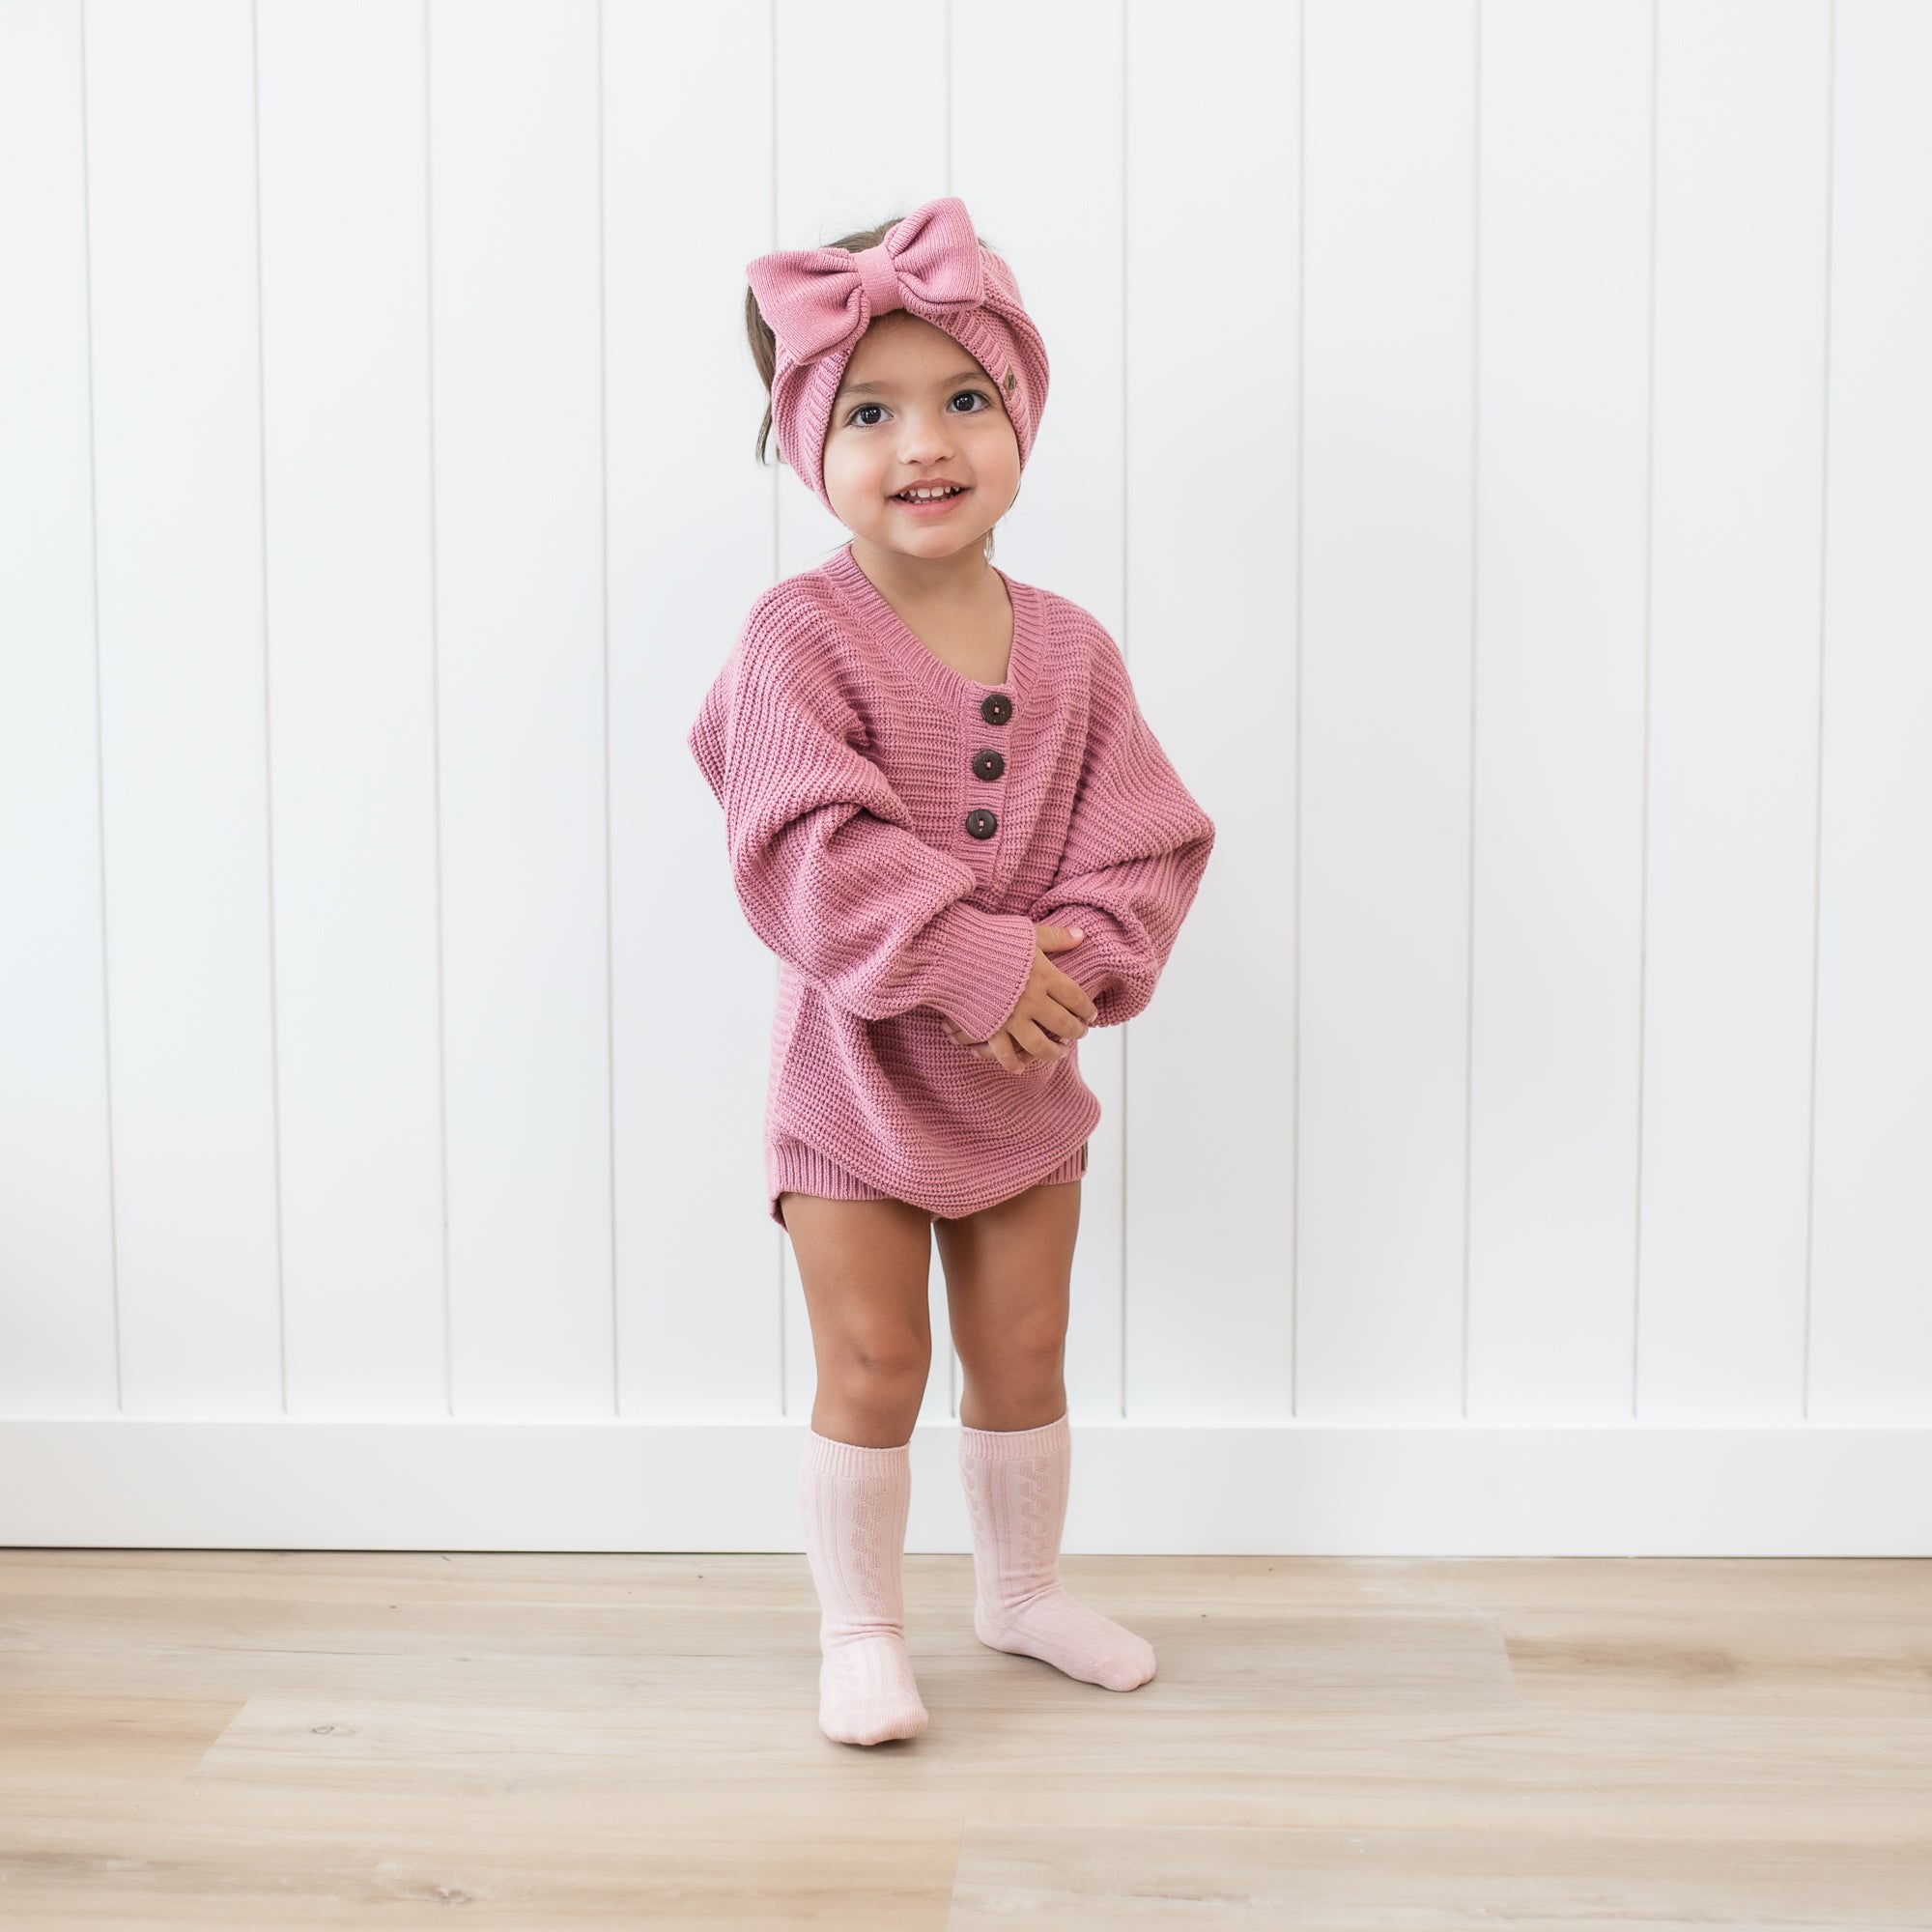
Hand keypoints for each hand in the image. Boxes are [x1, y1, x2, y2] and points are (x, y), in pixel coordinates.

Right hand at [941, 923, 1096, 1072]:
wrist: (953, 952)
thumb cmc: (990, 939)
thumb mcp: (1027, 934)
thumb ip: (1056, 937)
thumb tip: (1082, 935)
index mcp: (1045, 976)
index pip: (1076, 998)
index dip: (1087, 1009)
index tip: (1091, 1015)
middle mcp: (1033, 1001)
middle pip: (1064, 1024)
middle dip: (1076, 1032)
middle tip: (1081, 1033)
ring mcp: (1012, 1018)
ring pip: (1041, 1045)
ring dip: (1054, 1052)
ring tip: (1060, 1052)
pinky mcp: (991, 1029)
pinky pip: (1006, 1054)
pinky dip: (1014, 1064)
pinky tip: (1021, 1067)